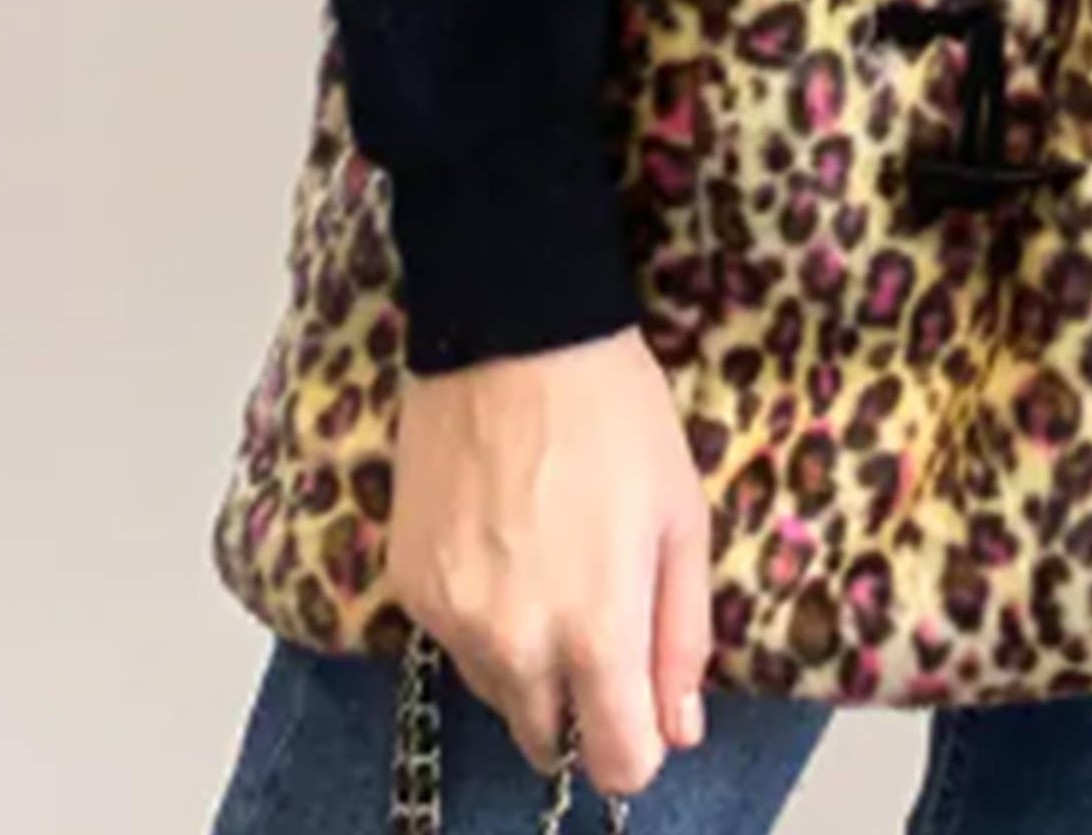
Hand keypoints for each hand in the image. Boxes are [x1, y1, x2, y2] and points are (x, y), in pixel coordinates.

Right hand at [390, 326, 712, 801]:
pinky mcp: (408, 585)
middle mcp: (515, 642)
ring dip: (526, 658)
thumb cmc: (613, 413)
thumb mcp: (681, 515)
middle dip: (578, 701)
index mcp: (596, 629)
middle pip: (546, 736)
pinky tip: (502, 543)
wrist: (510, 330)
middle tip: (594, 616)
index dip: (637, 743)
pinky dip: (479, 614)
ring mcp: (451, 616)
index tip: (641, 705)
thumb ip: (682, 636)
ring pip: (496, 689)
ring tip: (547, 564)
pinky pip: (452, 637)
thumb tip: (680, 729)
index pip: (617, 761)